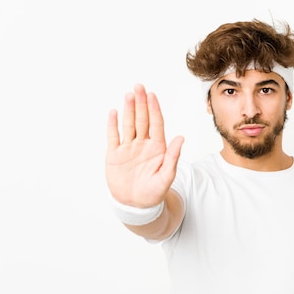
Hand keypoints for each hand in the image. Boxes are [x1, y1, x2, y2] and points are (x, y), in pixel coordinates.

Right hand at [106, 84, 183, 206]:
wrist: (136, 206)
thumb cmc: (154, 193)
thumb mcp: (167, 176)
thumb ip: (173, 157)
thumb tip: (181, 138)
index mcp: (157, 148)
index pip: (156, 124)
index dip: (154, 109)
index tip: (152, 95)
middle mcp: (143, 145)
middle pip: (142, 120)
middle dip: (141, 103)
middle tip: (139, 87)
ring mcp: (128, 149)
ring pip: (128, 125)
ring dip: (128, 110)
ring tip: (129, 95)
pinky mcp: (115, 155)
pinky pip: (114, 137)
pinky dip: (113, 125)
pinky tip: (114, 112)